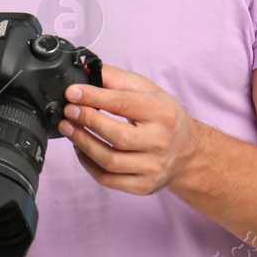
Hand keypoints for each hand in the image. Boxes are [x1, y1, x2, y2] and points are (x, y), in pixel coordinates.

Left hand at [57, 64, 197, 195]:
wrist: (188, 152)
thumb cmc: (164, 117)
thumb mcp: (149, 91)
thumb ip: (117, 79)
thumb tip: (87, 71)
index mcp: (163, 114)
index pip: (123, 104)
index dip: (93, 97)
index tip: (72, 92)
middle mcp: (160, 143)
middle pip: (116, 136)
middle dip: (86, 121)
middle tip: (68, 111)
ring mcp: (153, 168)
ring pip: (109, 161)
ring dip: (82, 143)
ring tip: (68, 128)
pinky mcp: (143, 186)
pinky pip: (107, 179)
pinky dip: (87, 164)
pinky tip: (80, 148)